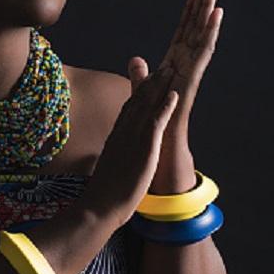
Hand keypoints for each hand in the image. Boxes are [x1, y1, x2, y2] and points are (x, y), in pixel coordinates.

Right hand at [82, 65, 179, 226]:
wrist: (99, 206)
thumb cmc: (101, 194)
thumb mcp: (106, 170)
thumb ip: (110, 160)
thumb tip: (106, 162)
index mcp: (115, 138)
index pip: (128, 110)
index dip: (138, 94)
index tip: (146, 81)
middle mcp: (122, 133)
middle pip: (137, 101)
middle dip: (151, 83)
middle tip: (162, 68)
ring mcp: (132, 139)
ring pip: (147, 106)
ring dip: (160, 87)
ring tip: (170, 72)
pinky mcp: (144, 148)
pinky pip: (156, 122)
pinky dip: (166, 107)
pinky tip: (174, 95)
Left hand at [137, 0, 223, 138]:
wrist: (160, 136)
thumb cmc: (154, 116)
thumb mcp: (143, 88)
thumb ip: (140, 73)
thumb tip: (135, 58)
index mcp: (175, 59)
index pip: (184, 28)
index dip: (189, 8)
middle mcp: (186, 59)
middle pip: (196, 24)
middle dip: (203, 1)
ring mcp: (192, 65)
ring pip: (202, 31)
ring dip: (209, 9)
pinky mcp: (194, 74)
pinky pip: (204, 48)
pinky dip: (211, 30)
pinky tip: (217, 13)